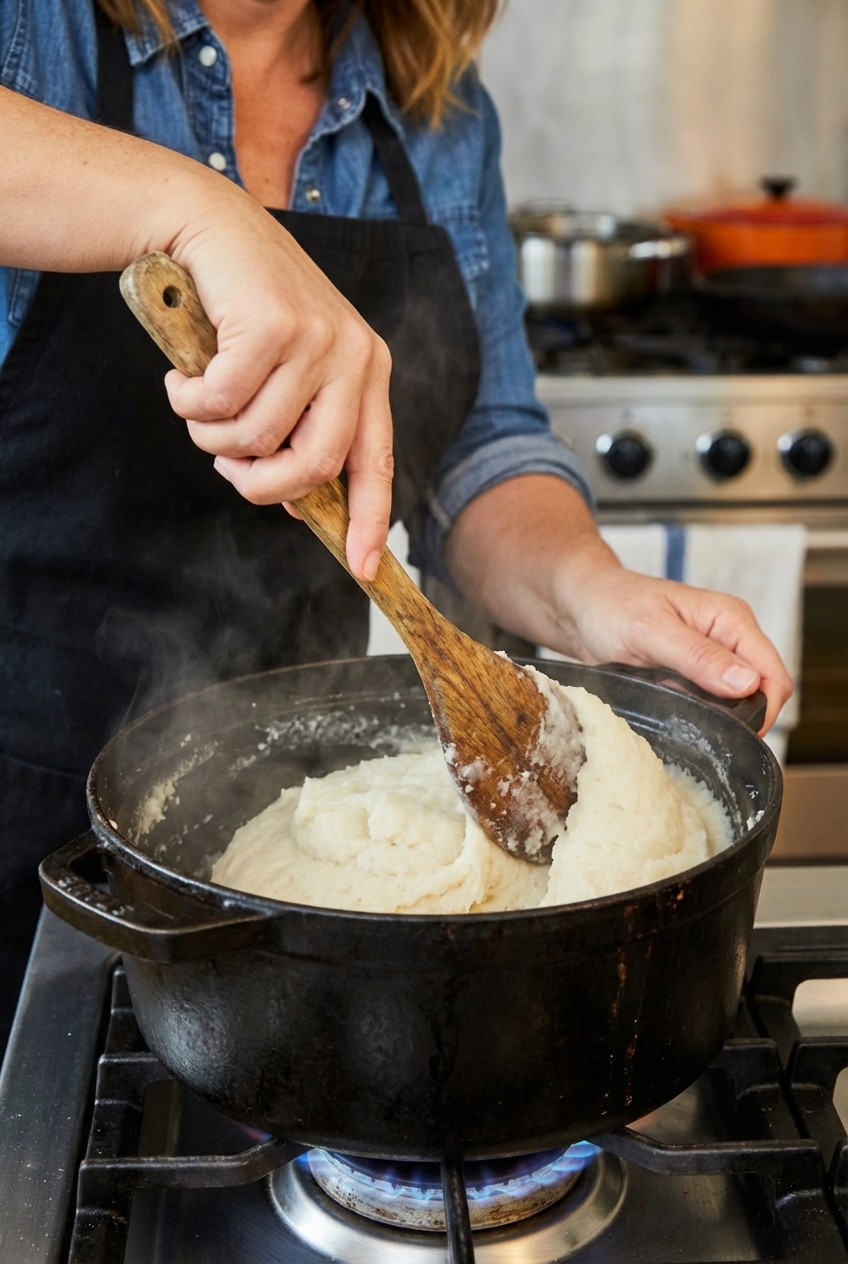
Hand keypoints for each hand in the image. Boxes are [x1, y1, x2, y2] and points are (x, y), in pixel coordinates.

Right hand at [0, 89, 393, 580]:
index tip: (362, 570)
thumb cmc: (244, 308)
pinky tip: (182, 376)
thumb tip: (300, 506)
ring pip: (259, 436)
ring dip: (212, 437)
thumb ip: (301, 430)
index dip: (368, 521)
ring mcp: (317, 337)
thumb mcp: (289, 372)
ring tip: (196, 404)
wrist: (207, 224)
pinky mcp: (272, 325)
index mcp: (368, 371)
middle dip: (262, 485)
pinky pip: (222, 402)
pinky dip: (190, 401)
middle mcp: (355, 355)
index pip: (377, 463)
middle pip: (316, 464)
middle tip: (228, 471)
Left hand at [445, 475, 792, 733]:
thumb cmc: (610, 605)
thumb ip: (699, 657)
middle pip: (761, 694)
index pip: (773, 676)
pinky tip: (666, 705)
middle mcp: (728, 639)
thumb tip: (747, 683)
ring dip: (713, 716)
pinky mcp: (692, 675)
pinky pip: (709, 705)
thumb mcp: (651, 630)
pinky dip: (693, 713)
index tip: (730, 730)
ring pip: (735, 704)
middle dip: (737, 716)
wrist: (578, 606)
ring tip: (674, 706)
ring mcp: (712, 658)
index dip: (762, 709)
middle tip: (694, 721)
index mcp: (731, 619)